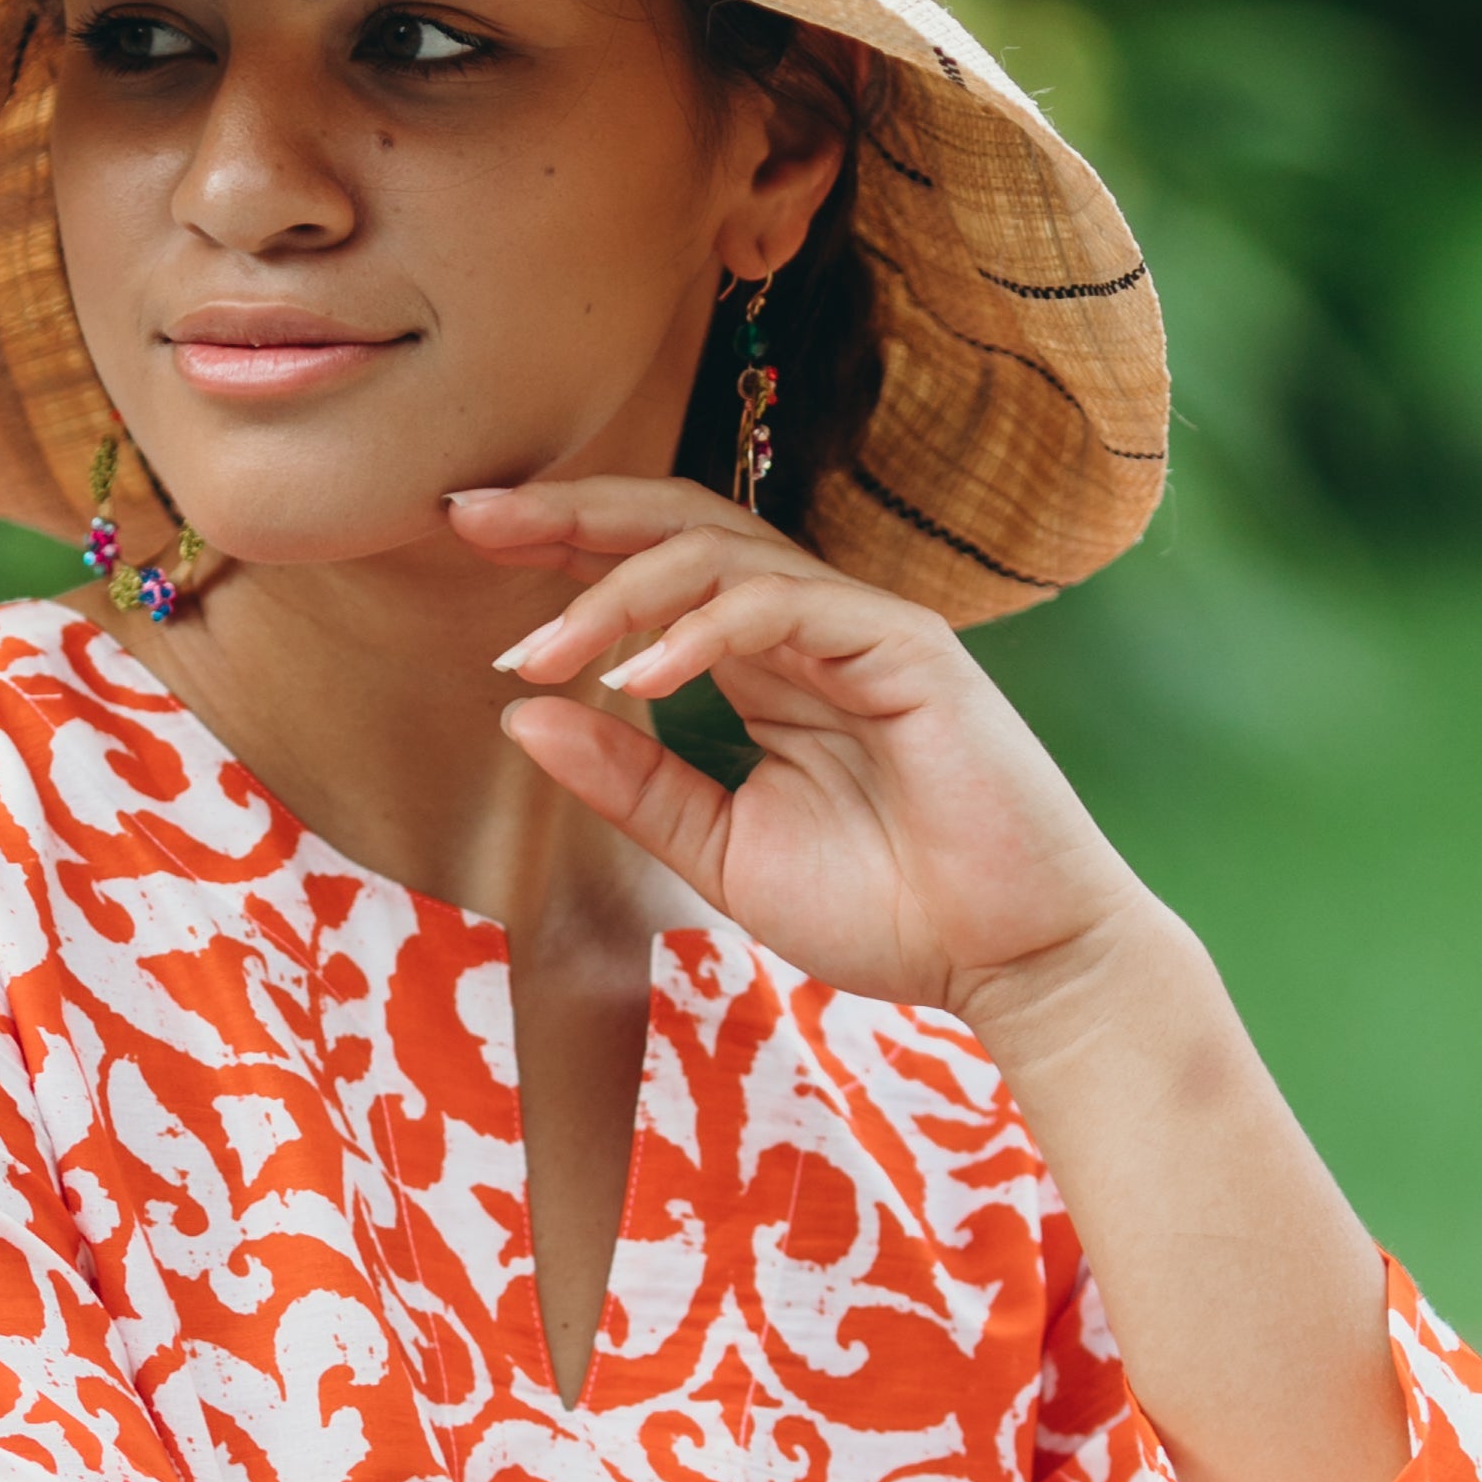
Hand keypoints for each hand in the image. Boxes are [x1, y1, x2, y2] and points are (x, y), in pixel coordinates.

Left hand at [454, 470, 1409, 1481]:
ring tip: (535, 651)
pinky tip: (630, 676)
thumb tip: (524, 716)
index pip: (655, 567)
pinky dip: (695, 632)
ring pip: (715, 556)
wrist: (1017, 968)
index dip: (563, 543)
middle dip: (566, 515)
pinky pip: (779, 609)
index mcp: (771, 661)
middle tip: (466, 514)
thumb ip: (633, 784)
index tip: (464, 535)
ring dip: (609, 594)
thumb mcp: (723, 852)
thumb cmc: (892, 913)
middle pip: (676, 525)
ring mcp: (862, 627)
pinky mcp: (905, 650)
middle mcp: (813, 624)